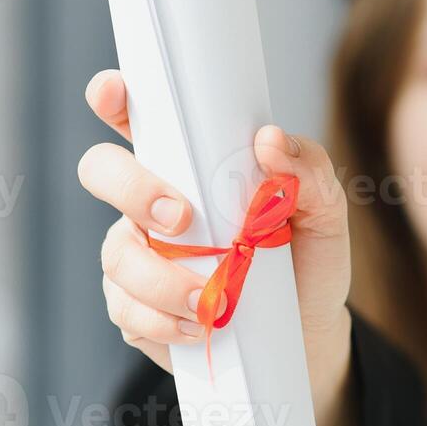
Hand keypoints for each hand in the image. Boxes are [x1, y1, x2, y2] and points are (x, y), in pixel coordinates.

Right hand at [77, 69, 354, 425]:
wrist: (308, 333)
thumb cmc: (308, 259)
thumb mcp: (324, 211)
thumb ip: (307, 170)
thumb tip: (268, 139)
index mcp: (192, 164)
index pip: (140, 118)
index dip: (114, 97)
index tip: (114, 93)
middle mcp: (152, 202)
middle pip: (102, 172)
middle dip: (131, 189)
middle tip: (181, 217)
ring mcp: (138, 255)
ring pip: (116, 253)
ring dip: (160, 278)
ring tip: (210, 298)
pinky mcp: (138, 309)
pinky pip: (126, 309)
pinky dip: (163, 319)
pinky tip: (200, 324)